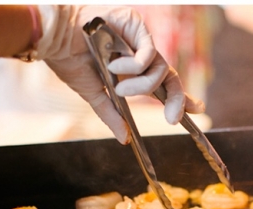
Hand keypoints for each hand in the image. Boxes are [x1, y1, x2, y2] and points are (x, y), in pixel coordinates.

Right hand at [35, 5, 203, 143]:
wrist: (54, 38)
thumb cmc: (70, 60)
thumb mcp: (94, 95)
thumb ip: (112, 115)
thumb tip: (124, 140)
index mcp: (133, 69)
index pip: (163, 85)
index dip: (181, 97)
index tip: (198, 109)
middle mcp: (139, 54)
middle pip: (170, 78)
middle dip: (177, 100)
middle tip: (172, 118)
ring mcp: (139, 39)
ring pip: (161, 70)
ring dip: (141, 86)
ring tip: (118, 85)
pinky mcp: (136, 25)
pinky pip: (148, 54)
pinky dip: (134, 66)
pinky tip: (114, 64)